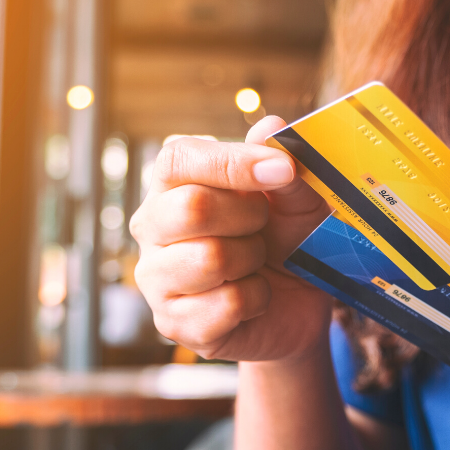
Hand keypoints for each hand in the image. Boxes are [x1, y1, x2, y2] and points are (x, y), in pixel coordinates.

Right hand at [130, 116, 332, 361]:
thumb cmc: (287, 241)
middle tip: (264, 226)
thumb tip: (270, 126)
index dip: (233, 162)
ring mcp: (156, 278)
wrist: (296, 307)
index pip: (178, 157)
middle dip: (248, 217)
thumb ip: (284, 166)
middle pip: (191, 208)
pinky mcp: (174, 323)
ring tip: (256, 264)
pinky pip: (226, 305)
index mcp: (172, 182)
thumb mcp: (298, 200)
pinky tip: (254, 299)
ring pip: (210, 259)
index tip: (282, 171)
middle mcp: (152, 226)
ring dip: (253, 261)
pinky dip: (257, 300)